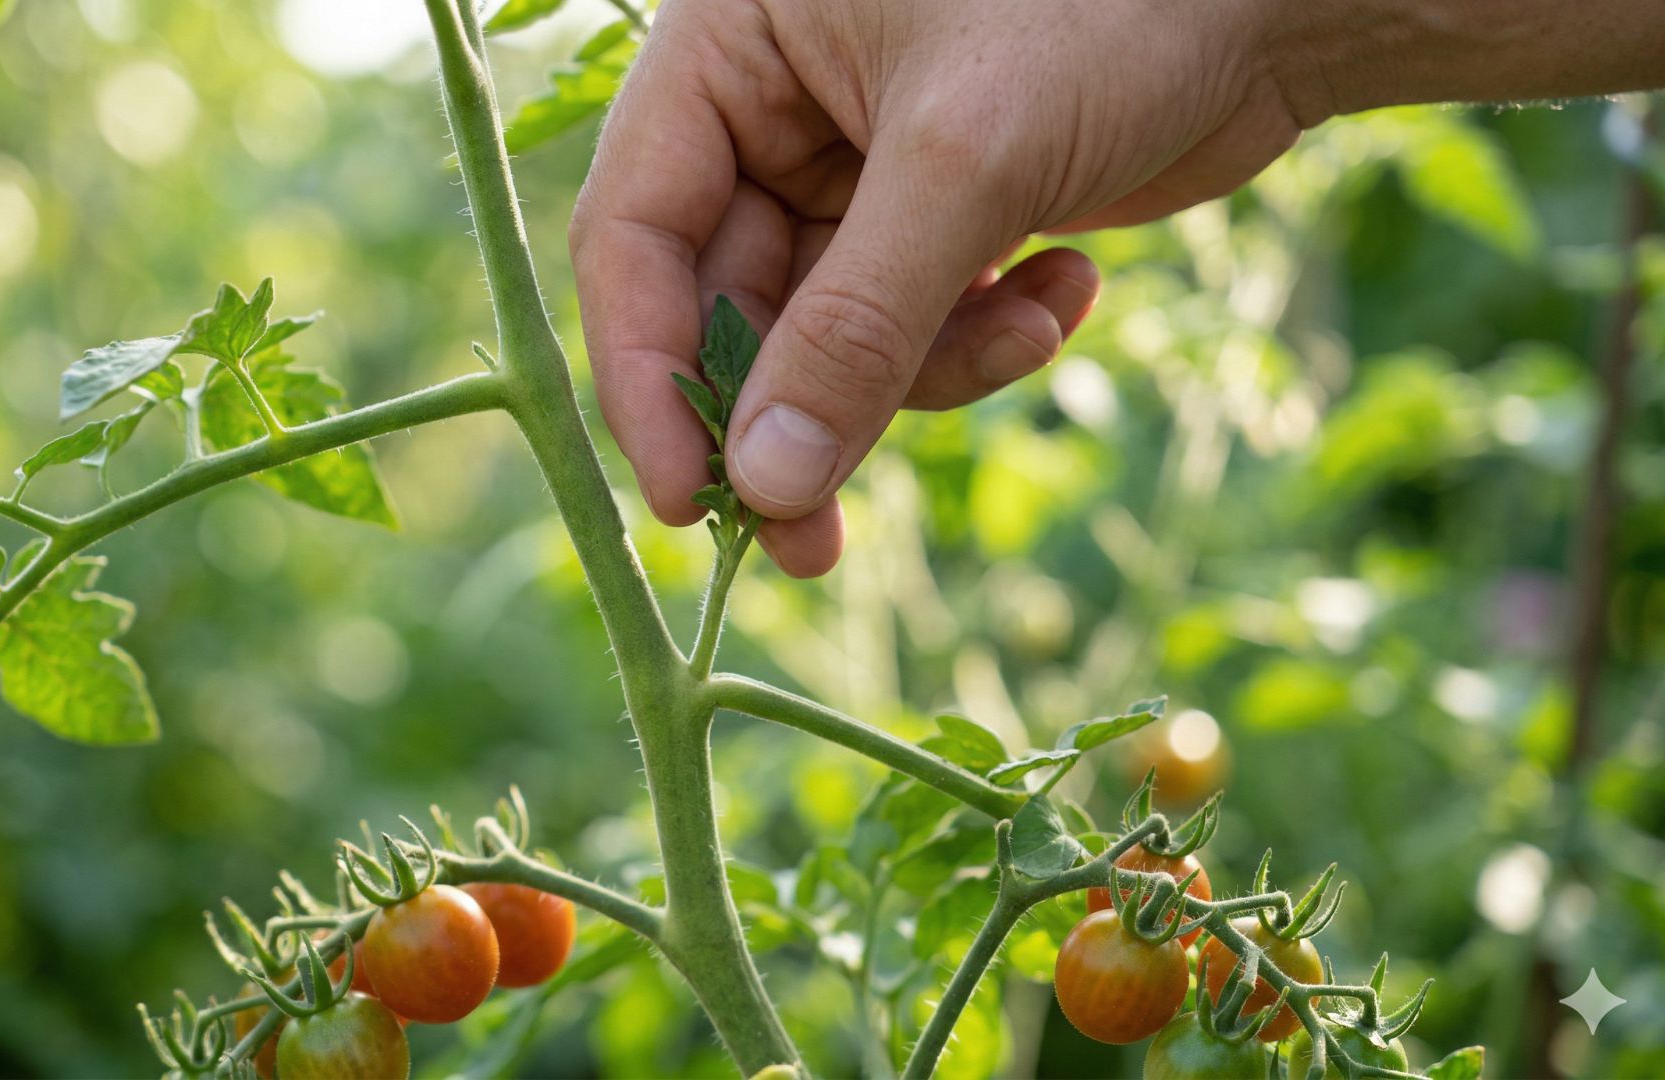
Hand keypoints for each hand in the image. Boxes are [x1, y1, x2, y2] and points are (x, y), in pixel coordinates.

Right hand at [570, 0, 1301, 575]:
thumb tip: (764, 486)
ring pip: (831, 337)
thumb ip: (854, 327)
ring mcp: (854, 166)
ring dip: (922, 372)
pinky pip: (914, 326)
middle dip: (795, 414)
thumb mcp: (965, 163)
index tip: (692, 500)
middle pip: (728, 304)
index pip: (632, 232)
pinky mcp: (938, 214)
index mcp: (729, 47)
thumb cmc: (1113, 8)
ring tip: (1022, 336)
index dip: (648, 375)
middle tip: (813, 544)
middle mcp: (774, 107)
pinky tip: (1068, 289)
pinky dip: (984, 336)